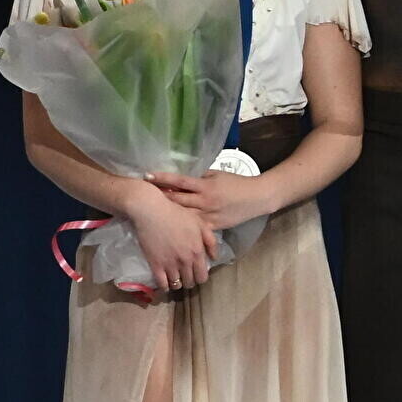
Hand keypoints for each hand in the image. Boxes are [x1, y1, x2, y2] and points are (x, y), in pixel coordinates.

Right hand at [123, 184, 217, 294]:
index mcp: (197, 251)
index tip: (197, 275)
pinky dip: (164, 286)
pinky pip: (162, 283)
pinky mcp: (155, 264)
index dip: (201, 278)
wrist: (151, 211)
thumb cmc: (177, 214)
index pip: (203, 276)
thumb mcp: (200, 224)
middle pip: (190, 281)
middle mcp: (185, 261)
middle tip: (187, 277)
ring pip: (177, 284)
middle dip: (190, 281)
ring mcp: (170, 264)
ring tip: (176, 280)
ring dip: (178, 284)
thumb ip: (210, 241)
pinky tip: (165, 284)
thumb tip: (214, 258)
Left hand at [146, 168, 273, 232]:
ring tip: (153, 211)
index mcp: (206, 186)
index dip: (162, 178)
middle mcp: (205, 202)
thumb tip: (180, 178)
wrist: (257, 198)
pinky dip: (182, 225)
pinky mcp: (213, 226)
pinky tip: (171, 225)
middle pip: (176, 199)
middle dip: (160, 196)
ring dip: (168, 213)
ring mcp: (208, 216)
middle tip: (144, 194)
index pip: (179, 181)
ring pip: (182, 216)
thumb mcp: (218, 175)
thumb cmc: (237, 183)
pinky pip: (194, 227)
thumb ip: (200, 177)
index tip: (146, 175)